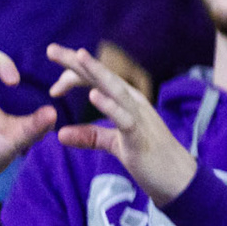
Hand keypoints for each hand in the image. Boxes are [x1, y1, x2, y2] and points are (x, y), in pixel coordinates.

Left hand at [48, 44, 196, 206]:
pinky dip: (109, 105)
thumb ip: (91, 136)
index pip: (97, 80)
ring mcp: (138, 115)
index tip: (53, 87)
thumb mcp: (114, 144)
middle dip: (77, 62)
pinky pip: (123, 117)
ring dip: (96, 71)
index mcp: (126, 102)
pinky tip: (94, 95)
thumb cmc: (147, 157)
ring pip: (114, 88)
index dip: (74, 76)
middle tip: (51, 49)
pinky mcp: (139, 134)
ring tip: (79, 56)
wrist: (175, 176)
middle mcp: (133, 101)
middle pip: (102, 76)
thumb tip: (60, 134)